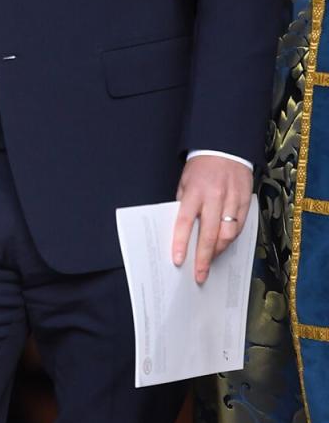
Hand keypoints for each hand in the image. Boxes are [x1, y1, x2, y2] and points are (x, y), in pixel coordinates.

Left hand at [173, 156, 252, 283]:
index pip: (185, 221)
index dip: (181, 242)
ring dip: (218, 251)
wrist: (226, 148)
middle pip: (209, 233)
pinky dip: (231, 239)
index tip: (178, 260)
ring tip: (210, 260)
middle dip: (203, 258)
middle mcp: (214, 196)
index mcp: (194, 192)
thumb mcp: (184, 182)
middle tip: (199, 274)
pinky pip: (240, 226)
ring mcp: (232, 199)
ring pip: (227, 233)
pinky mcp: (245, 201)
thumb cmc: (201, 167)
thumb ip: (184, 205)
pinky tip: (223, 245)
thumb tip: (181, 231)